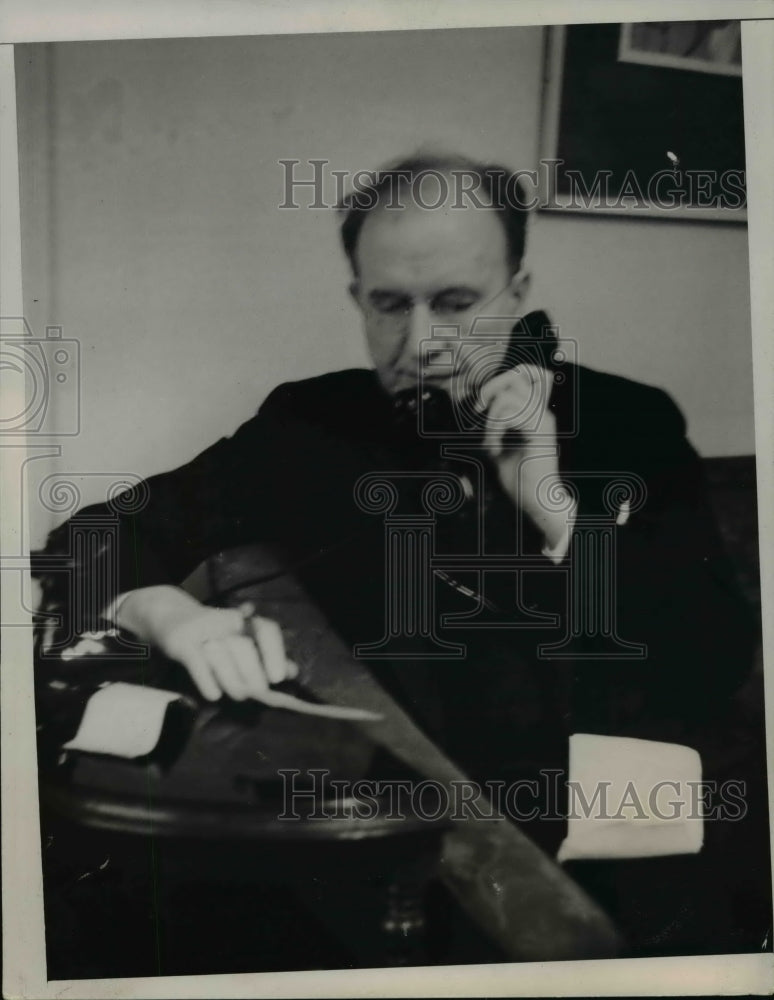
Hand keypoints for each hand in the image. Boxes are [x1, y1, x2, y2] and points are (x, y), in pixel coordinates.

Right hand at [116, 586, 297, 700]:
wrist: (170, 617)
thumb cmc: (212, 635)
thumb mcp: (240, 643)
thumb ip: (266, 657)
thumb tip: (292, 671)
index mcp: (244, 621)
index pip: (266, 630)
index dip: (275, 652)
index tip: (278, 677)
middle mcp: (226, 622)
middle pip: (244, 648)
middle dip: (252, 674)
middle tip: (257, 692)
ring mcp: (202, 631)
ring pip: (222, 658)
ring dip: (232, 681)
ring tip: (238, 695)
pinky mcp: (181, 642)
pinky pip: (198, 664)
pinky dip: (208, 682)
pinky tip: (214, 695)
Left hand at [478, 363, 572, 548]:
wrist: (539, 502)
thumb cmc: (521, 479)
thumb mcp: (502, 447)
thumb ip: (497, 426)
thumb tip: (479, 410)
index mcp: (537, 413)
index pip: (532, 373)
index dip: (504, 378)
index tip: (484, 403)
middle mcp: (543, 412)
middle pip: (521, 373)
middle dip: (492, 386)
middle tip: (479, 410)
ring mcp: (543, 421)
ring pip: (509, 396)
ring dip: (491, 419)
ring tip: (491, 442)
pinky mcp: (539, 434)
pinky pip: (510, 415)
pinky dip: (494, 430)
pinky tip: (494, 449)